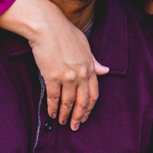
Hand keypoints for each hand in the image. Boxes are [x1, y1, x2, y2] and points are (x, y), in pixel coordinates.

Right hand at [29, 8, 108, 129]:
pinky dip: (52, 108)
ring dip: (65, 115)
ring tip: (62, 122)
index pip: (94, 94)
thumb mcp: (85, 45)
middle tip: (76, 127)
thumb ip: (94, 61)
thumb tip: (105, 70)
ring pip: (68, 102)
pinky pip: (53, 98)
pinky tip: (51, 114)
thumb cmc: (64, 32)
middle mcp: (81, 74)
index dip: (90, 108)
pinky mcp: (52, 77)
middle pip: (83, 102)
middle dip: (80, 117)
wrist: (46, 26)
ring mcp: (67, 77)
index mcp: (90, 67)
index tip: (86, 116)